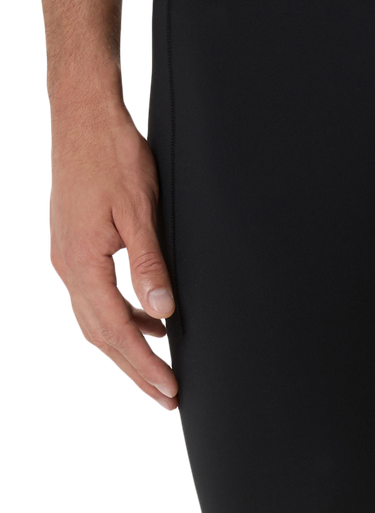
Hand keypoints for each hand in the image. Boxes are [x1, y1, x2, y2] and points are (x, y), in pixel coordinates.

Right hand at [49, 96, 178, 410]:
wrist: (83, 115)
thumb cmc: (112, 155)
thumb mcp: (140, 211)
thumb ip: (150, 266)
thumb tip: (163, 312)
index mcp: (82, 264)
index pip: (116, 331)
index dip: (144, 364)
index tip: (169, 390)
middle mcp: (67, 267)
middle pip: (101, 336)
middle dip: (135, 369)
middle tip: (167, 397)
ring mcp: (67, 258)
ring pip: (96, 320)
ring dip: (128, 347)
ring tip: (160, 368)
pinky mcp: (73, 248)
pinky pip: (96, 298)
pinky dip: (122, 318)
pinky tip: (150, 320)